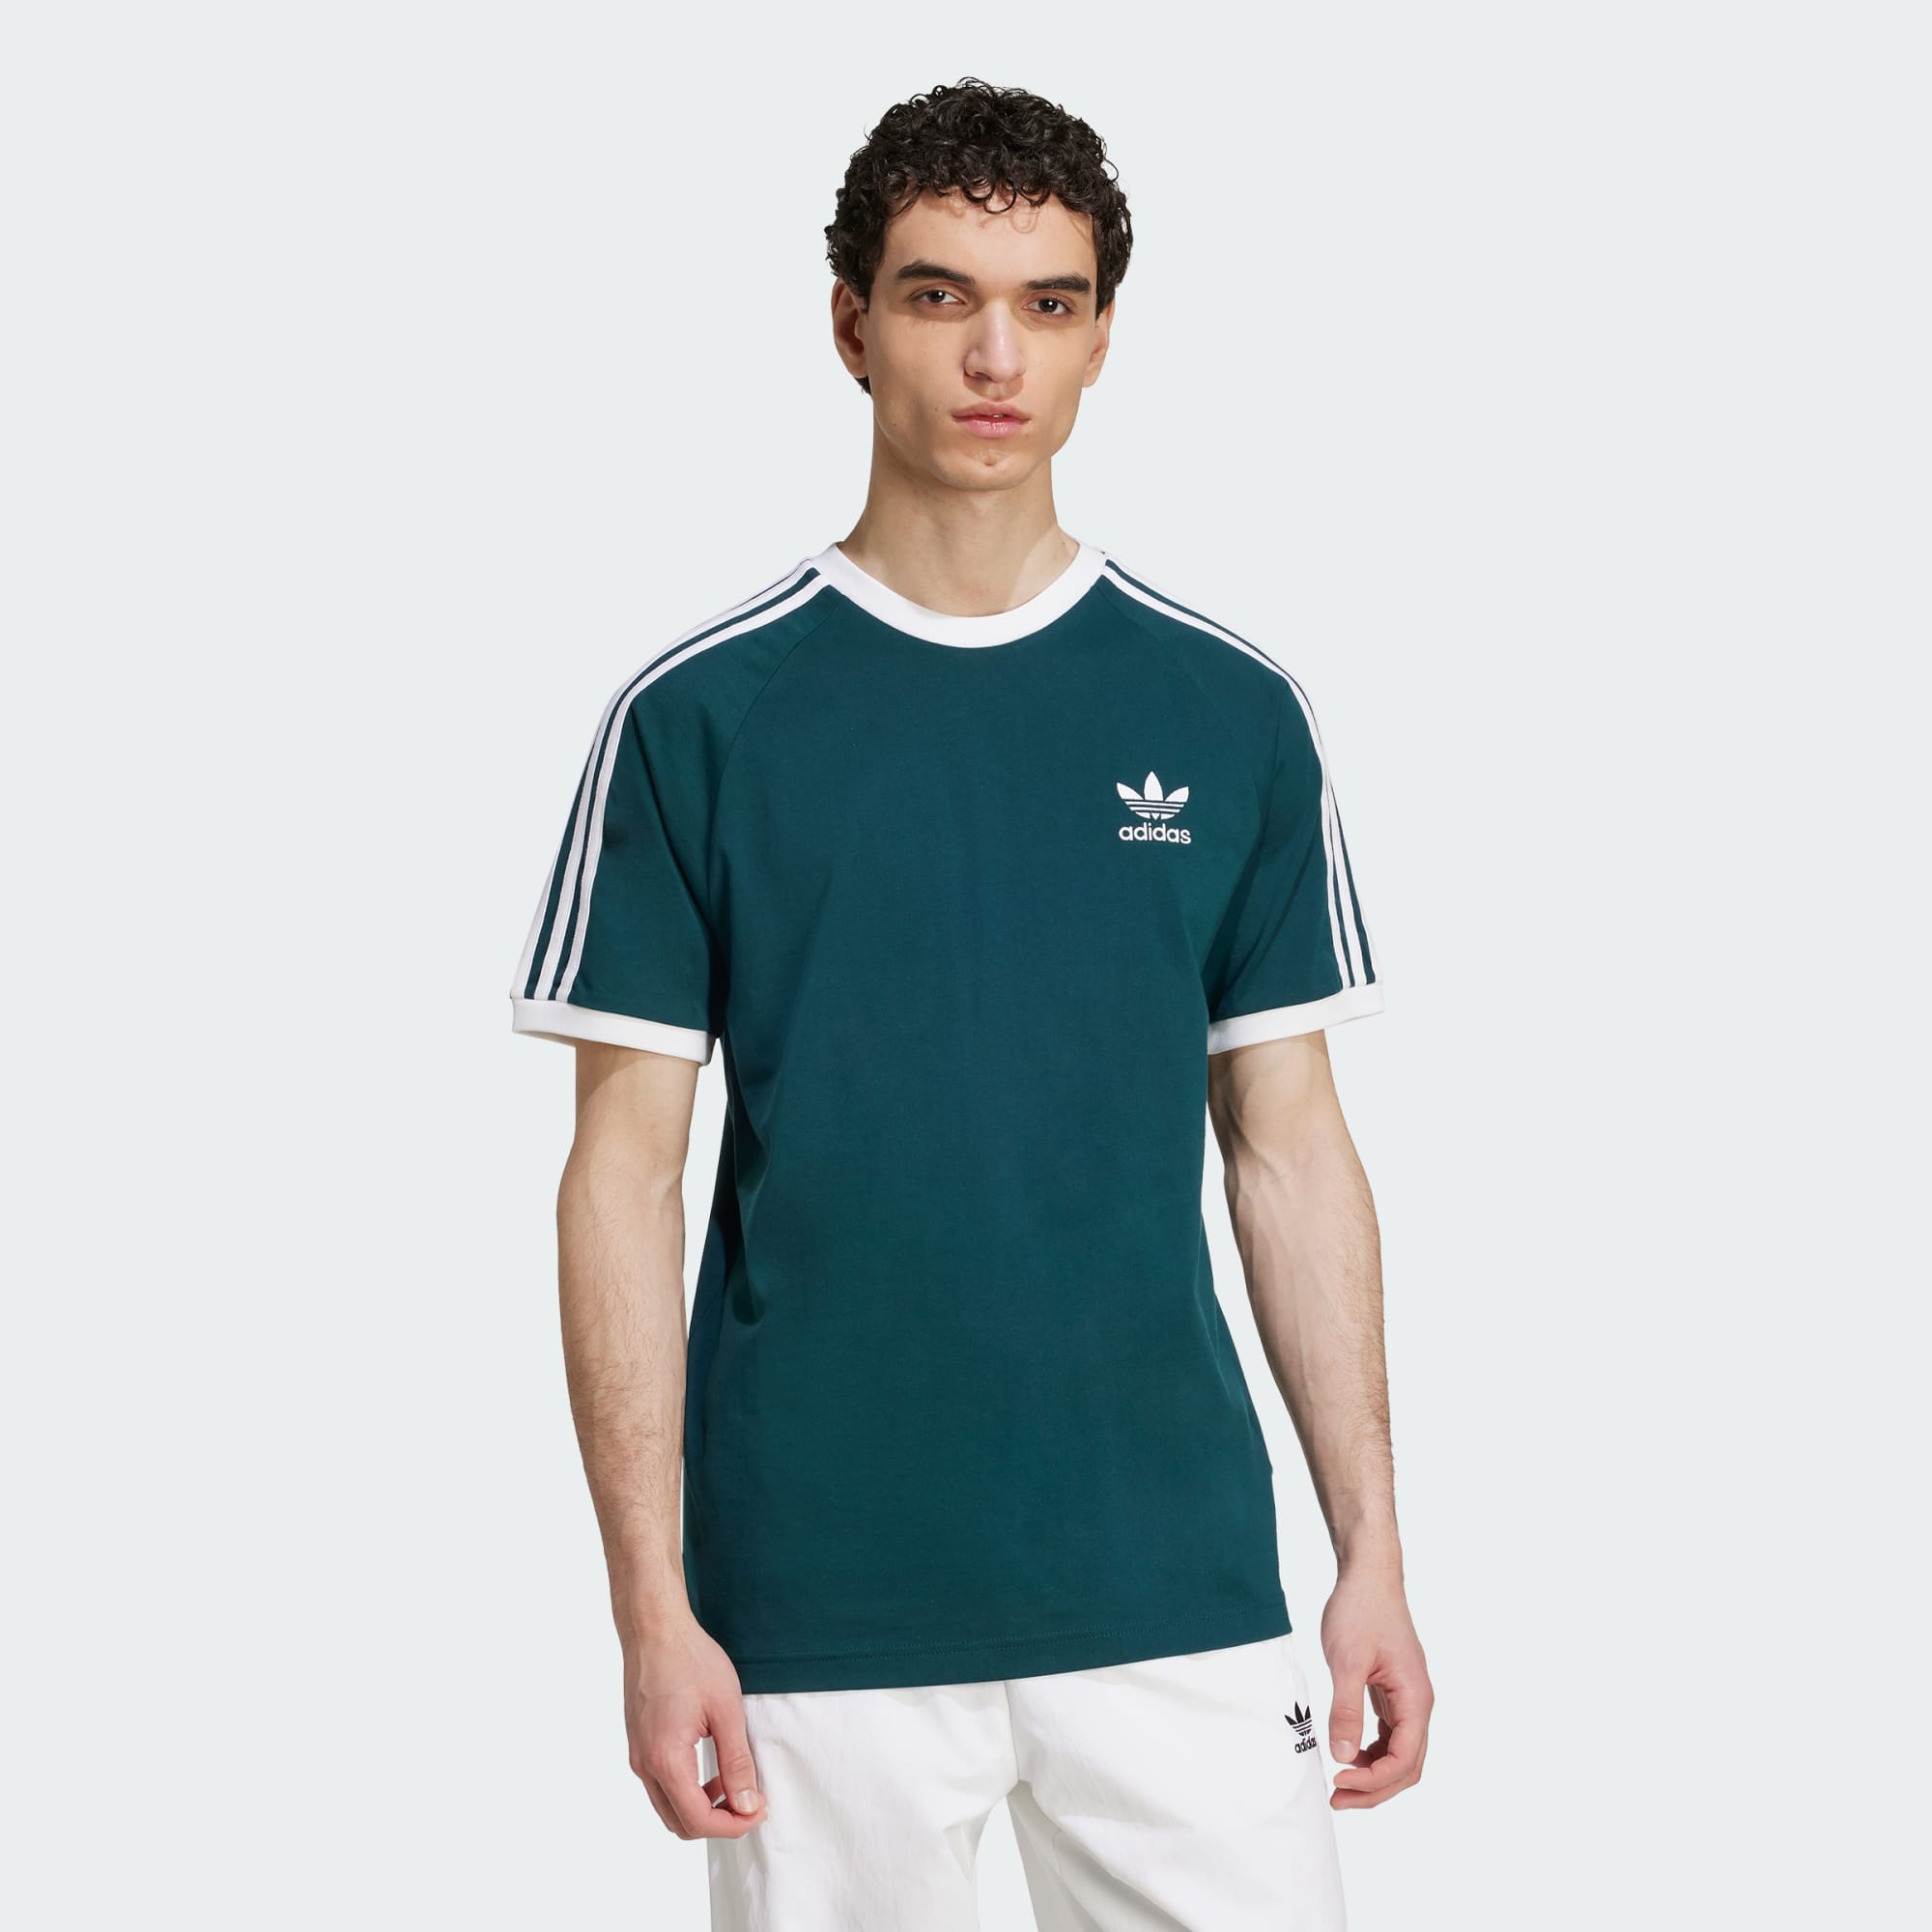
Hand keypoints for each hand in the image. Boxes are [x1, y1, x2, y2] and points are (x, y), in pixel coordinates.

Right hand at [623, 1615, 766, 1838]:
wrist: (654, 1629)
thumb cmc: (690, 1660)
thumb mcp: (725, 1710)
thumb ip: (737, 1762)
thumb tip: (748, 1805)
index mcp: (666, 1760)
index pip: (698, 1820)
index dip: (733, 1825)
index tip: (759, 1810)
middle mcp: (644, 1765)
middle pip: (679, 1823)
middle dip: (718, 1822)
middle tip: (750, 1803)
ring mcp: (637, 1755)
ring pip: (668, 1807)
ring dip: (701, 1808)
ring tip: (733, 1785)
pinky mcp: (638, 1744)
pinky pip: (660, 1786)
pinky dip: (686, 1791)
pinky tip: (710, 1768)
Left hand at [1320, 1562, 1431, 1809]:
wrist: (1368, 1575)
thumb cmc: (1360, 1610)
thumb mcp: (1347, 1660)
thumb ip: (1347, 1709)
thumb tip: (1344, 1757)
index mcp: (1415, 1698)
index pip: (1404, 1759)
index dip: (1374, 1780)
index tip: (1339, 1782)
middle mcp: (1418, 1703)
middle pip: (1407, 1765)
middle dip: (1375, 1789)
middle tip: (1337, 1799)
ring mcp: (1407, 1698)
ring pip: (1400, 1753)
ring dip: (1374, 1774)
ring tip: (1339, 1784)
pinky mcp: (1393, 1692)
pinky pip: (1390, 1735)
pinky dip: (1372, 1752)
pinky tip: (1348, 1754)